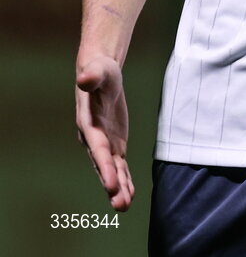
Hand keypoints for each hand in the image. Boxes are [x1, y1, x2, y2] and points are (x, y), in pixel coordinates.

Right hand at [75, 56, 133, 210]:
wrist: (100, 74)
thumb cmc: (99, 71)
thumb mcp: (99, 71)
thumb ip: (92, 76)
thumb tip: (83, 78)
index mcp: (88, 124)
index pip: (98, 148)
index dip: (104, 166)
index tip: (111, 183)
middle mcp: (94, 138)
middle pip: (103, 165)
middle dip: (111, 184)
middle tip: (119, 204)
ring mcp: (104, 144)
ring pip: (112, 170)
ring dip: (118, 188)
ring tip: (124, 206)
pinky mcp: (114, 144)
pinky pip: (120, 166)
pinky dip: (124, 180)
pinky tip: (130, 195)